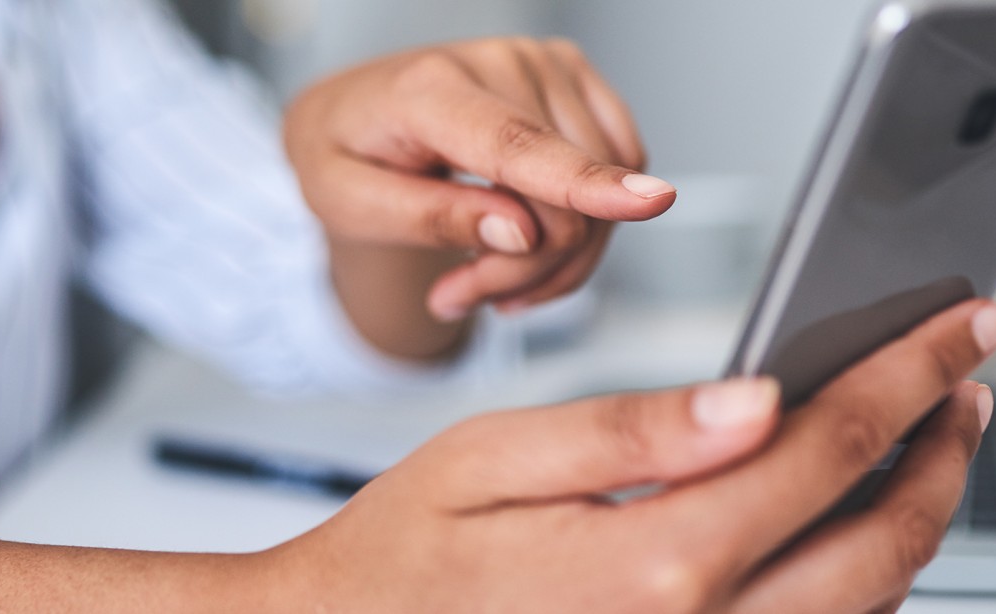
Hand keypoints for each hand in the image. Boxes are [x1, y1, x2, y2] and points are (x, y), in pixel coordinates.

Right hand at [257, 300, 995, 611]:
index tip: (960, 327)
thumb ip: (635, 432)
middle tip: (968, 380)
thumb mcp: (494, 460)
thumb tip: (758, 400)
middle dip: (945, 451)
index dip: (909, 374)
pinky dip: (862, 585)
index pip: (826, 448)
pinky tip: (854, 527)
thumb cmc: (405, 556)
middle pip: (882, 543)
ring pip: (866, 608)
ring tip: (929, 441)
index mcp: (653, 565)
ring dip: (917, 520)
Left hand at [285, 37, 671, 326]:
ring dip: (553, 259)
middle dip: (521, 270)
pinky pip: (619, 170)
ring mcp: (546, 66)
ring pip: (600, 195)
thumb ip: (429, 218)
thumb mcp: (347, 203)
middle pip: (561, 197)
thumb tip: (517, 233)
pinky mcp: (576, 81)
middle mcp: (500, 63)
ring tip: (483, 273)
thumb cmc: (346, 154)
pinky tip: (530, 243)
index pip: (517, 144)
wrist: (352, 115)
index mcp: (428, 89)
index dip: (583, 182)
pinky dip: (585, 227)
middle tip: (459, 293)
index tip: (649, 203)